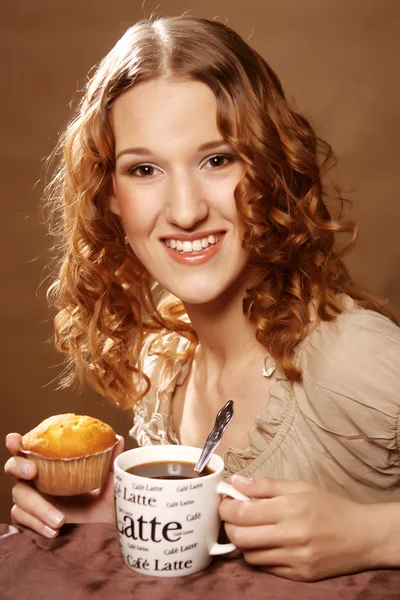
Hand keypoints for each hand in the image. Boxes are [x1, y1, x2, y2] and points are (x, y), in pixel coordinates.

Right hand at [4, 432, 123, 537]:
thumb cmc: (104, 499)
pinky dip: (36, 524)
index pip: (29, 448)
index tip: (15, 440)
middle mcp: (36, 478)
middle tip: (33, 472)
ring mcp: (31, 498)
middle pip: (13, 467)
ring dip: (38, 507)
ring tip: (60, 519)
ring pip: (19, 496)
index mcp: (51, 462)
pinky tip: (54, 530)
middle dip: (19, 466)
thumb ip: (112, 460)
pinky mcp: (29, 519)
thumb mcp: (111, 480)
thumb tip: (117, 438)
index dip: (17, 443)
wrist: (103, 529)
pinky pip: (21, 518)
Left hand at [220, 475, 377, 580]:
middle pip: (240, 537)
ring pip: (250, 556)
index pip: (242, 513)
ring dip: (244, 543)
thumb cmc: (330, 507)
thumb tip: (236, 482)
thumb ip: (265, 485)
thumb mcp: (300, 487)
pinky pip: (266, 569)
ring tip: (253, 530)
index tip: (226, 502)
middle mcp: (291, 536)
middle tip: (234, 517)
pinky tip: (268, 544)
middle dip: (230, 526)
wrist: (363, 536)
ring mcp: (295, 559)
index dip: (226, 508)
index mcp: (290, 509)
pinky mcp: (299, 576)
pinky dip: (260, 556)